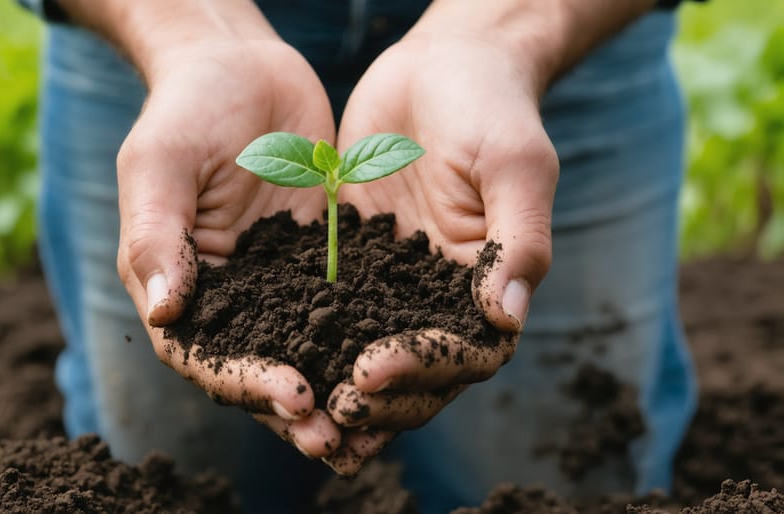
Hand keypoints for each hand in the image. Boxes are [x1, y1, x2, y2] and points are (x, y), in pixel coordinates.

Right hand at [115, 35, 340, 457]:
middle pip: (258, 367)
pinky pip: (348, 307)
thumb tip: (165, 311)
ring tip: (373, 424)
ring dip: (337, 389)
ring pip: (307, 349)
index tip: (292, 394)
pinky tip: (402, 359)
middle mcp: (232, 295)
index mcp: (183, 284)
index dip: (244, 382)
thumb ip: (158, 235)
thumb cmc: (187, 108)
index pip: (205, 353)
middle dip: (296, 407)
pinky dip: (369, 339)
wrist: (243, 66)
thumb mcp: (160, 163)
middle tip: (339, 438)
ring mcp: (279, 281)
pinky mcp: (322, 261)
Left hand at [332, 32, 558, 471]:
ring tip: (296, 417)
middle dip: (375, 401)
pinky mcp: (354, 261)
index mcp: (487, 287)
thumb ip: (518, 240)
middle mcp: (440, 297)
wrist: (442, 65)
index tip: (369, 371)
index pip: (462, 353)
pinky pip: (329, 309)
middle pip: (415, 374)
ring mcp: (394, 282)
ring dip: (336, 389)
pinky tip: (269, 357)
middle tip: (326, 412)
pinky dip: (305, 339)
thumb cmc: (491, 107)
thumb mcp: (514, 164)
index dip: (420, 371)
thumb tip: (507, 317)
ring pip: (367, 354)